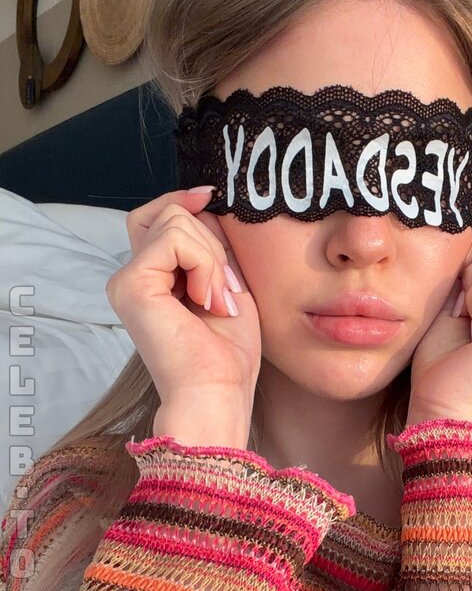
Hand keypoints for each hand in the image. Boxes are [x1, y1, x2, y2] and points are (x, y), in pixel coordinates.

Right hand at [106, 188, 261, 413]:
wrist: (217, 393)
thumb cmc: (227, 353)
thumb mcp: (225, 284)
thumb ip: (210, 246)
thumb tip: (204, 202)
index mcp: (151, 279)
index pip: (158, 216)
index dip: (183, 200)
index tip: (212, 197)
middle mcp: (131, 277)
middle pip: (167, 212)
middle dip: (211, 243)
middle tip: (225, 293)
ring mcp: (126, 280)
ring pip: (175, 221)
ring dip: (212, 260)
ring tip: (217, 303)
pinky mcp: (130, 284)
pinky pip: (174, 240)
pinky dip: (204, 265)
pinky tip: (207, 301)